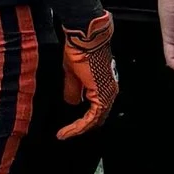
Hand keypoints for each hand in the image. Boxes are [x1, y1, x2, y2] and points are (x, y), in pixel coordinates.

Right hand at [59, 6, 117, 136]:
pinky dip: (79, 126)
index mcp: (102, 85)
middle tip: (65, 134)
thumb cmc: (80, 49)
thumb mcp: (72, 73)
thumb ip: (73, 89)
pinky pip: (91, 117)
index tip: (66, 127)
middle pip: (96, 118)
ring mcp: (106, 94)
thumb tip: (71, 102)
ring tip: (64, 134)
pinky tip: (67, 130)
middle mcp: (108, 91)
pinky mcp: (101, 95)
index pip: (95, 110)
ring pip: (95, 120)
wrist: (86, 39)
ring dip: (78, 129)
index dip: (81, 120)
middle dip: (80, 128)